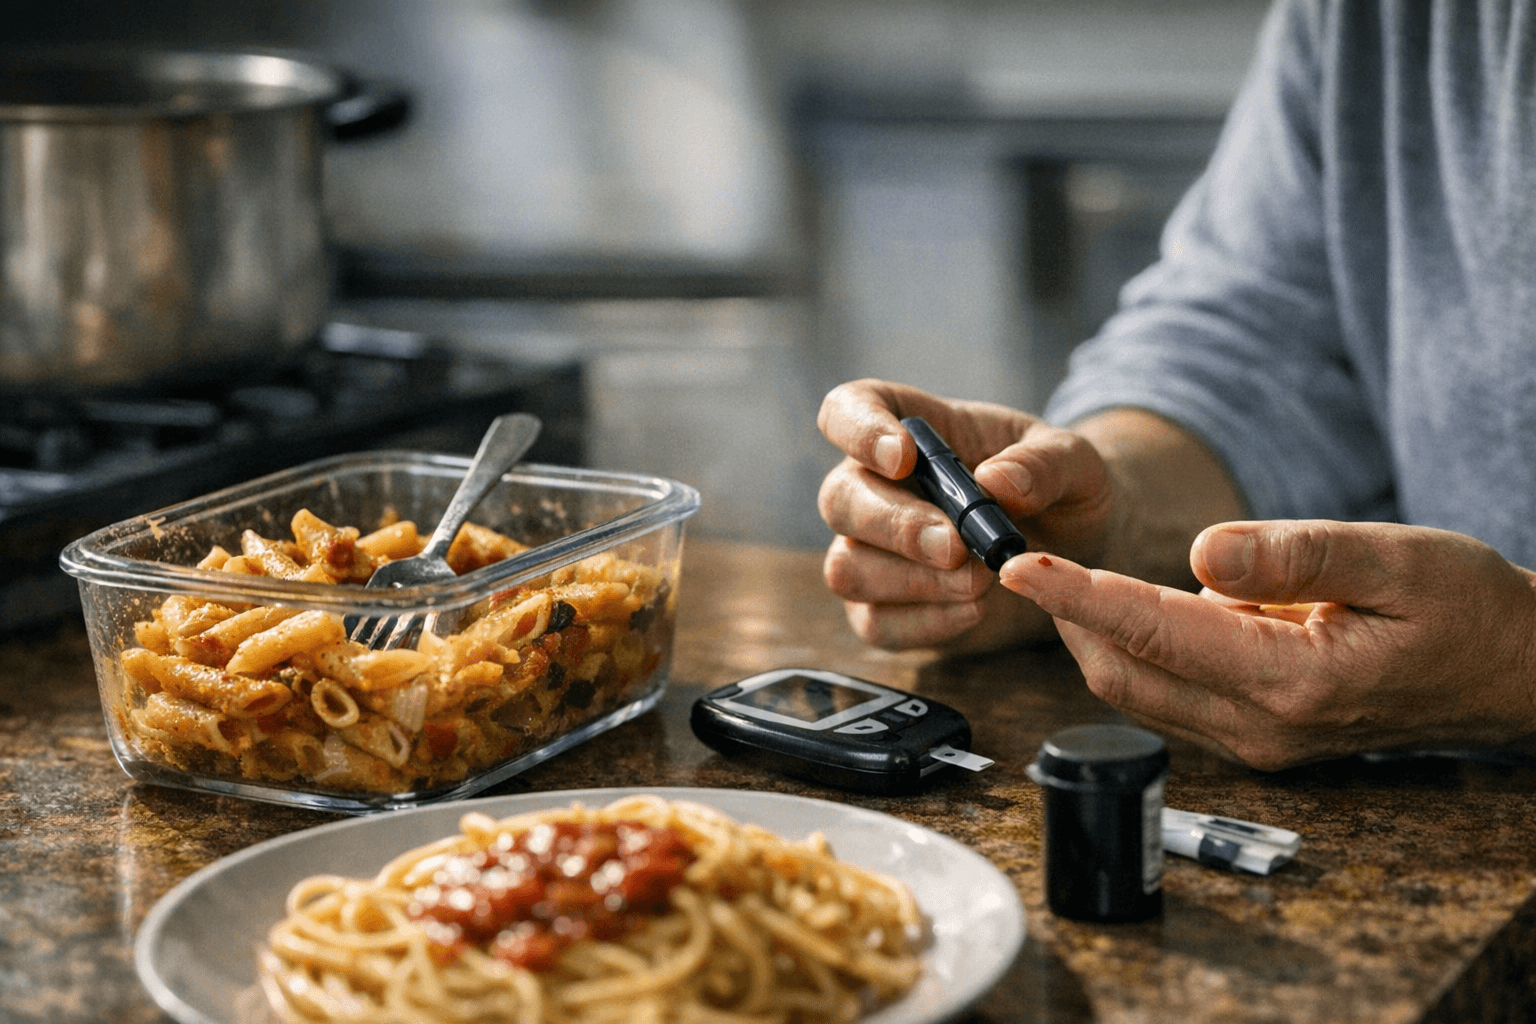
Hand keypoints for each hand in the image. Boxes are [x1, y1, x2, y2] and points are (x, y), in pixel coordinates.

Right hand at [816, 379, 1116, 650]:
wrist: (1077, 553)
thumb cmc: (1060, 491)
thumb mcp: (1073, 462)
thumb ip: (1041, 464)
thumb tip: (995, 482)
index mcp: (909, 431)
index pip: (847, 410)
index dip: (858, 430)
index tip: (902, 457)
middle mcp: (874, 488)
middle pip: (838, 499)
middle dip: (894, 526)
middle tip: (956, 546)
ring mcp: (871, 553)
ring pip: (846, 568)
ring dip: (912, 581)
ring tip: (981, 581)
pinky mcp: (885, 611)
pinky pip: (876, 623)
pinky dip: (925, 622)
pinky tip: (975, 612)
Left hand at [998, 519, 1535, 768]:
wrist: (1513, 677)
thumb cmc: (1467, 610)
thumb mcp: (1397, 561)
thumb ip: (1297, 555)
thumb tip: (1200, 551)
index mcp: (1291, 681)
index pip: (1154, 632)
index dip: (1077, 595)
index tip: (1018, 564)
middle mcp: (1259, 726)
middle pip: (1122, 672)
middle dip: (1065, 615)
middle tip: (1027, 553)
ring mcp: (1254, 740)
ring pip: (1137, 688)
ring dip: (1092, 633)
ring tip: (1061, 572)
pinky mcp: (1254, 735)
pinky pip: (1168, 693)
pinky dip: (1132, 648)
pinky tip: (1127, 603)